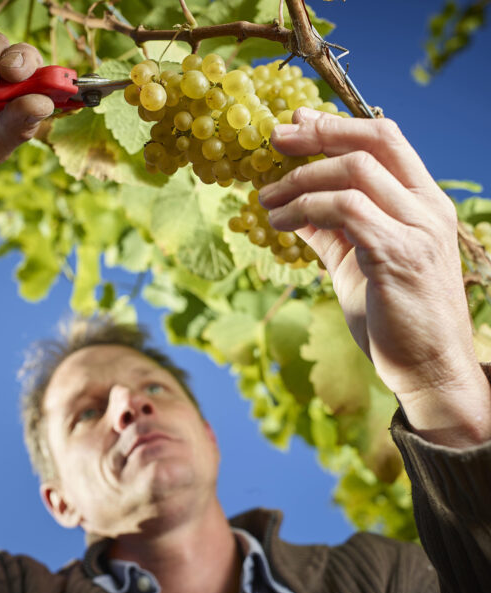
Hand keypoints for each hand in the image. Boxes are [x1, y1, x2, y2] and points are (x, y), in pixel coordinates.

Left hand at [259, 108, 490, 446]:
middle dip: (319, 134)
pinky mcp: (399, 256)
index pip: (386, 141)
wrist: (428, 368)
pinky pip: (347, 212)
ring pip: (355, 173)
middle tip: (276, 139)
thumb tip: (293, 208)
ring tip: (264, 199)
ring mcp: (418, 230)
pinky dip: (305, 210)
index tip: (296, 123)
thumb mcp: (356, 264)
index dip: (338, 126)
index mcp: (423, 205)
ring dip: (300, 180)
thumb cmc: (393, 317)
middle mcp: (428, 209)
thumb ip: (330, 232)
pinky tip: (278, 223)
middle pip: (374, 143)